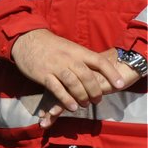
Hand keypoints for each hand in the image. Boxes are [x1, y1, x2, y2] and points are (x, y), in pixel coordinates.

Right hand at [10, 29, 134, 126]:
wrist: (27, 40)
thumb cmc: (51, 45)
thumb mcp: (69, 47)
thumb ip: (82, 58)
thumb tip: (97, 69)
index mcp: (78, 51)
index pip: (99, 62)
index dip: (111, 73)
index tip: (120, 85)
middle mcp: (69, 59)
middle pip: (87, 76)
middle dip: (95, 90)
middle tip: (98, 100)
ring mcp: (55, 67)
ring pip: (73, 83)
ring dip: (82, 96)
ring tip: (85, 104)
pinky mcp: (43, 75)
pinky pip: (57, 89)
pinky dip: (66, 99)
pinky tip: (72, 107)